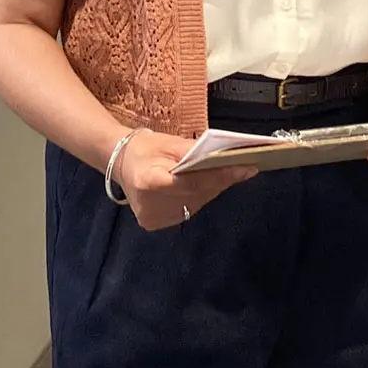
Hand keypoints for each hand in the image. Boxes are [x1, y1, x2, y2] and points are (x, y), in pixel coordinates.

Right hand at [116, 130, 256, 230]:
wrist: (121, 163)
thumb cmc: (145, 148)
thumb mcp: (169, 143)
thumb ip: (196, 152)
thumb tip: (228, 156)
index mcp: (149, 182)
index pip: (192, 182)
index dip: (220, 175)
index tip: (246, 168)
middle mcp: (150, 205)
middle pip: (196, 195)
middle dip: (221, 181)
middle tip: (244, 168)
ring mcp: (152, 218)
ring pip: (195, 204)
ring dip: (212, 190)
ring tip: (227, 174)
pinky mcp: (154, 224)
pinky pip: (186, 210)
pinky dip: (198, 198)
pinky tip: (204, 186)